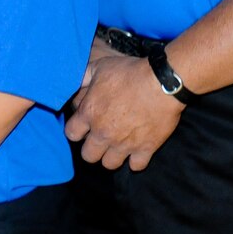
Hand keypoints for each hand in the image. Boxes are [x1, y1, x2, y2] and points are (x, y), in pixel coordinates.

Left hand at [65, 52, 182, 170]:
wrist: (162, 83)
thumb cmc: (129, 73)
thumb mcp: (99, 67)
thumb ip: (83, 78)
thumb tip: (75, 84)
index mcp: (89, 114)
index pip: (71, 134)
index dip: (76, 130)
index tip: (83, 126)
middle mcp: (103, 133)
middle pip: (88, 155)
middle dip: (91, 148)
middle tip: (99, 138)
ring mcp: (124, 144)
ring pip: (109, 164)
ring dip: (111, 156)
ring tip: (117, 145)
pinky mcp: (146, 149)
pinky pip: (136, 166)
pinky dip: (136, 160)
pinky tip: (136, 150)